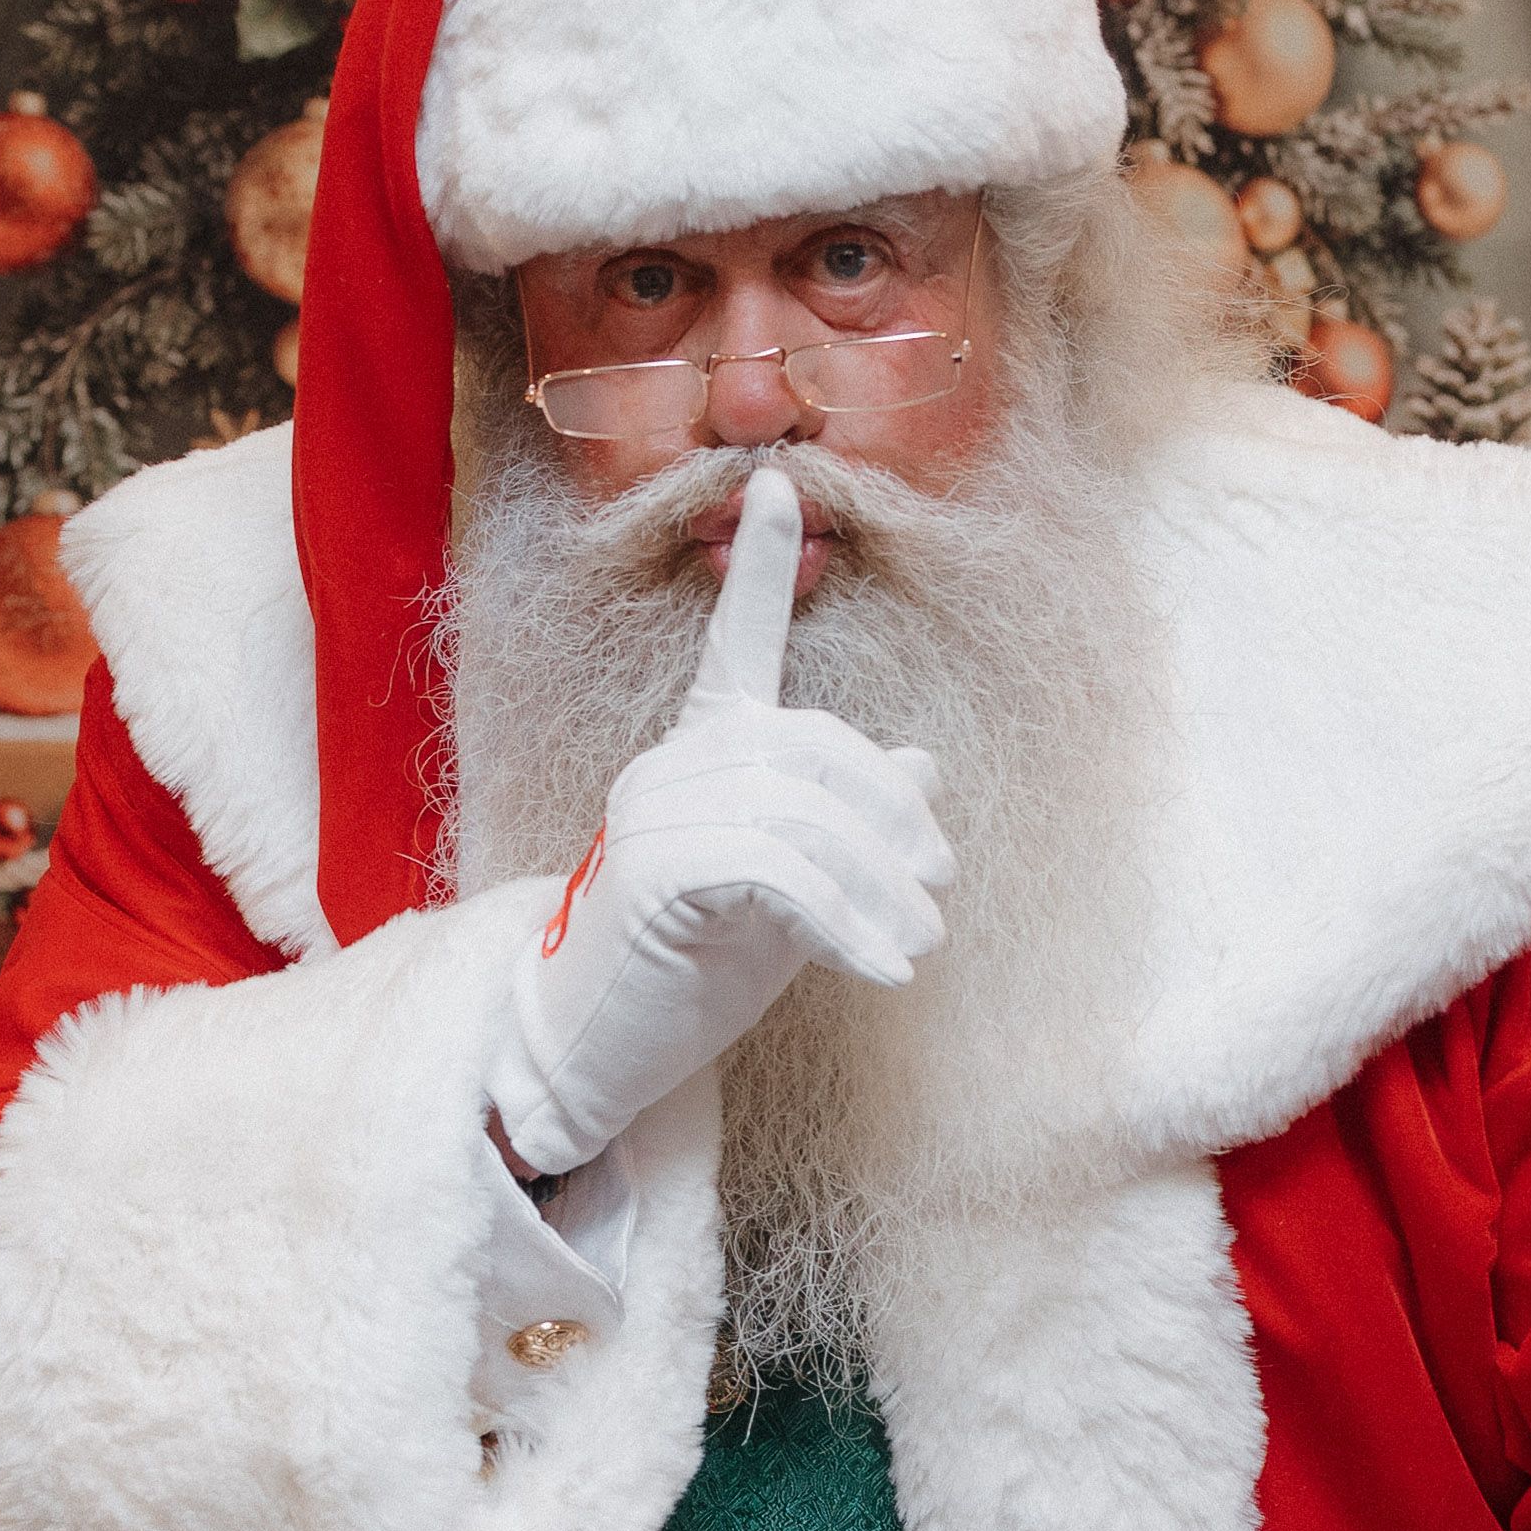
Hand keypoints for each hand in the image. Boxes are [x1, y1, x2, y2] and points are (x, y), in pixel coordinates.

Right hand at [482, 468, 952, 1177]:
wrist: (594, 1046)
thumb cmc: (690, 963)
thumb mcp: (792, 886)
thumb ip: (847, 823)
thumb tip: (925, 763)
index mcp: (703, 752)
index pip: (736, 646)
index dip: (758, 567)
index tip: (773, 484)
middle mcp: (675, 764)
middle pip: (817, 753)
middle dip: (893, 823)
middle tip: (936, 895)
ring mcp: (657, 810)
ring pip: (808, 822)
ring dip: (882, 893)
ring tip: (916, 949)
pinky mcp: (655, 869)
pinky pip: (781, 875)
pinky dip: (846, 924)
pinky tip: (884, 971)